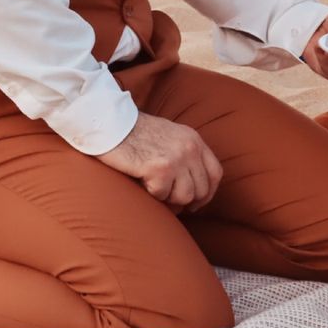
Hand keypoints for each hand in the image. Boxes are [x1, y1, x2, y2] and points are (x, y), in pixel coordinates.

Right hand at [97, 113, 223, 211]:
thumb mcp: (170, 137)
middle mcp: (190, 148)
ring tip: (152, 185)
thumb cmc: (135, 133)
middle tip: (169, 200)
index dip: (208, 193)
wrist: (112, 124)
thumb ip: (185, 155)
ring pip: (184, 196)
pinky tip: (142, 181)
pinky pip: (162, 195)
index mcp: (194, 139)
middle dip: (186, 201)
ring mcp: (177, 158)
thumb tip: (192, 187)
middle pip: (202, 189)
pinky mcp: (160, 169)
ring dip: (167, 197)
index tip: (196, 202)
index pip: (215, 173)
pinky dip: (151, 193)